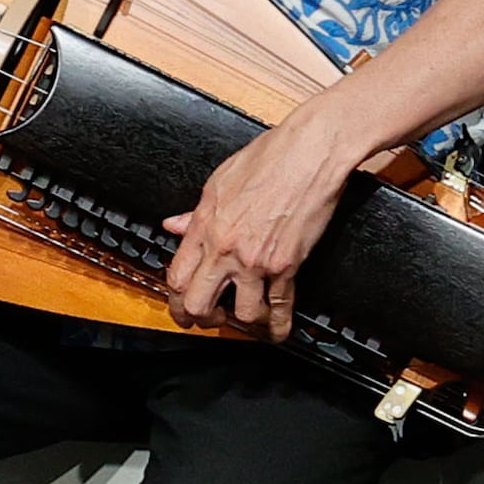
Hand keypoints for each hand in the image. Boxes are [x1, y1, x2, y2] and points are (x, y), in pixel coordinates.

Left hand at [158, 98, 377, 338]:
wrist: (310, 152)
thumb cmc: (268, 159)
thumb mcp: (218, 182)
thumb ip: (195, 213)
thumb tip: (174, 225)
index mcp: (205, 226)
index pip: (176, 276)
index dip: (173, 299)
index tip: (178, 306)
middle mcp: (226, 248)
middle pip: (198, 303)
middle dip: (198, 319)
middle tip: (204, 321)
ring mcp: (257, 260)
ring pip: (241, 314)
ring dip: (242, 324)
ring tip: (243, 321)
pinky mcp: (288, 264)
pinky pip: (280, 305)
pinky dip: (279, 324)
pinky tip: (277, 331)